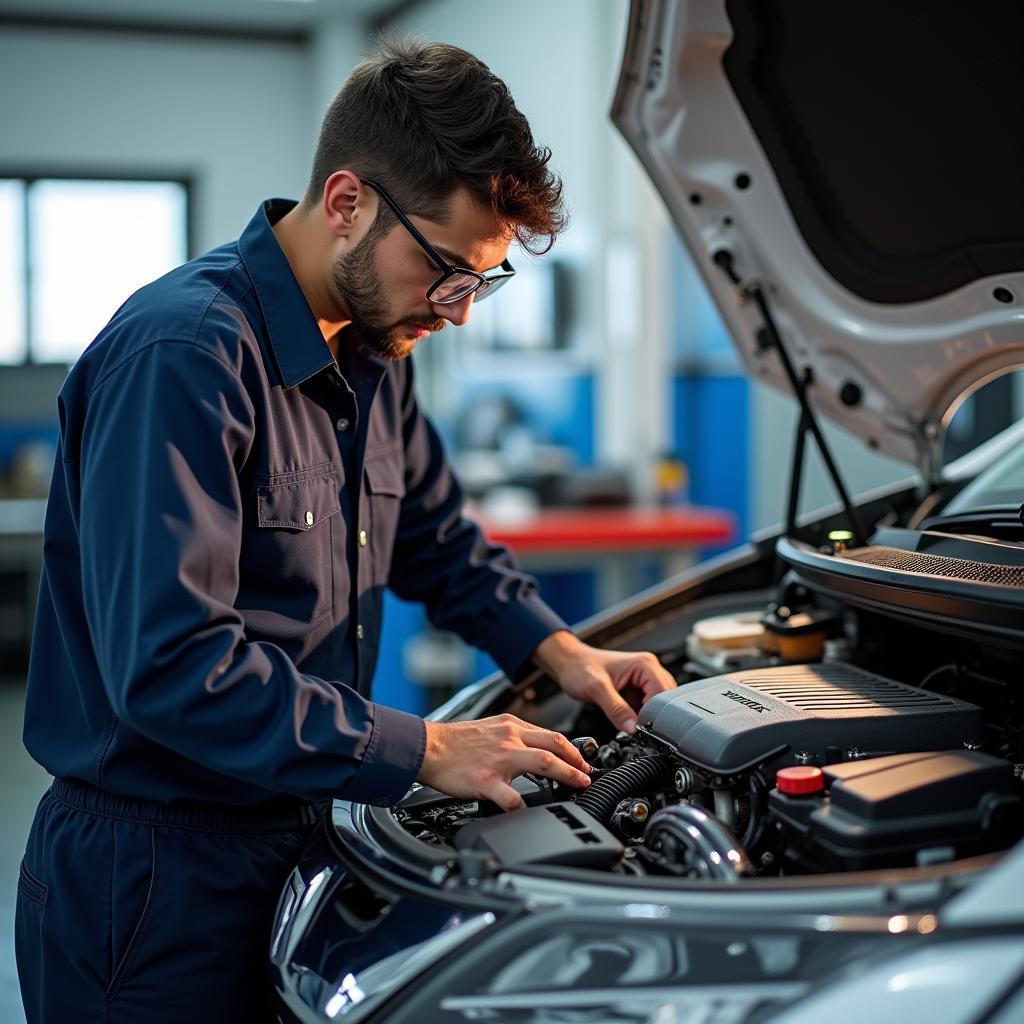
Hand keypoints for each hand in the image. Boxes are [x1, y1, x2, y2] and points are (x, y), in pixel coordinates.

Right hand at [417, 714, 592, 811]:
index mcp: (511, 726)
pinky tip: (530, 814)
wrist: (427, 746)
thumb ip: (513, 735)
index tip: (582, 761)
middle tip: (588, 775)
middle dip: (578, 762)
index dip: (572, 749)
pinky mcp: (487, 781)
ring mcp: (500, 760)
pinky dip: (524, 807)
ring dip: (567, 776)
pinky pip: (512, 798)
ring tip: (578, 786)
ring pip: (545, 764)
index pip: (551, 735)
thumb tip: (534, 747)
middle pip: (555, 747)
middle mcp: (509, 739)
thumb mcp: (489, 727)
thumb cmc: (454, 741)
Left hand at [533, 630, 675, 733]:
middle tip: (639, 730)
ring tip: (631, 723)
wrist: (567, 662)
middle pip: (665, 701)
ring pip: (657, 705)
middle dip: (654, 717)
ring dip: (647, 717)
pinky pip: (645, 706)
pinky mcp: (636, 689)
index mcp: (645, 664)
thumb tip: (633, 728)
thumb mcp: (596, 689)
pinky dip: (640, 716)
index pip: (664, 694)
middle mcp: (648, 670)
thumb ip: (616, 709)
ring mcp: (643, 679)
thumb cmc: (579, 667)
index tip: (645, 729)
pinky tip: (629, 720)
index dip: (656, 714)